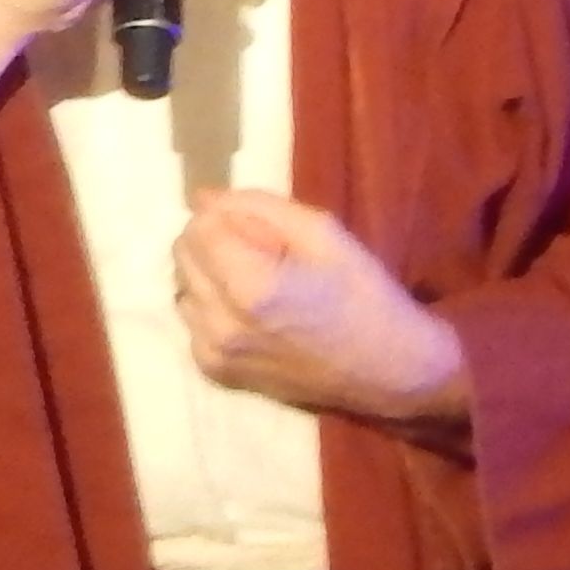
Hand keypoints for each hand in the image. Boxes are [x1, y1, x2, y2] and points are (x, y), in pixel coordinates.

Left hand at [174, 188, 467, 434]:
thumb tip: (201, 198)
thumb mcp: (322, 233)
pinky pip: (193, 320)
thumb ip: (255, 207)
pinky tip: (254, 315)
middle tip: (264, 255)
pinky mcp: (215, 372)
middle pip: (182, 255)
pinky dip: (213, 308)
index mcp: (249, 287)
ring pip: (183, 287)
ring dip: (211, 276)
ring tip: (260, 285)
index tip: (264, 231)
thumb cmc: (363, 295)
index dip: (228, 217)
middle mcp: (220, 324)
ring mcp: (214, 353)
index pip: (198, 227)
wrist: (388, 371)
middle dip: (214, 242)